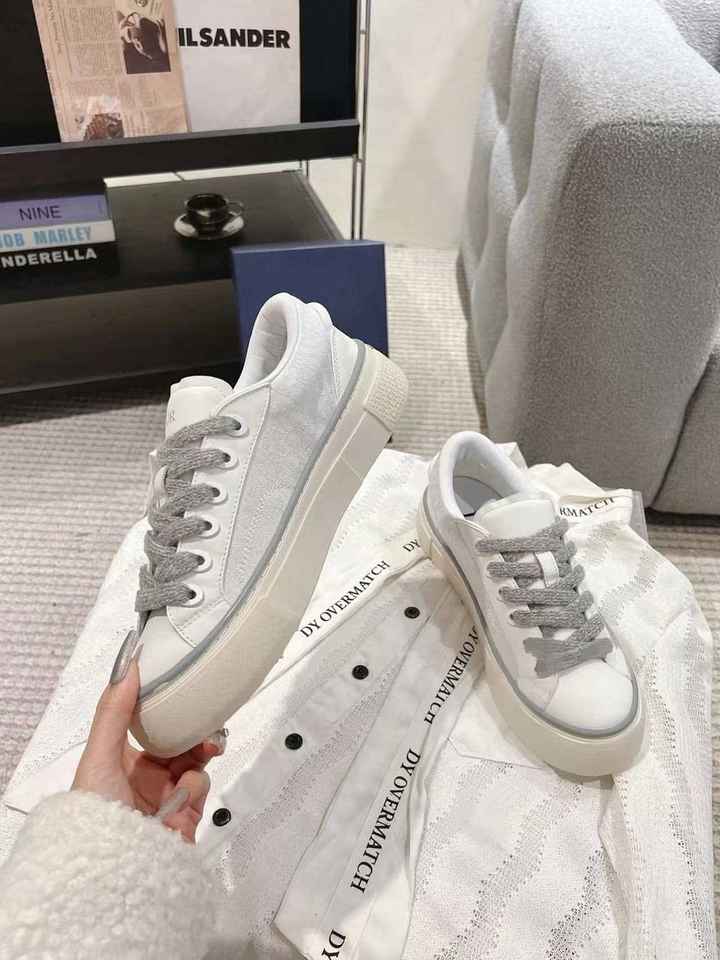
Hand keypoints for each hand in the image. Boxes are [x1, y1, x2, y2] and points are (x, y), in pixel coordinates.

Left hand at [72, 643, 224, 842]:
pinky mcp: (187, 813)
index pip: (149, 724)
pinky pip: (201, 786)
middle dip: (195, 727)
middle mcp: (146, 776)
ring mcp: (168, 794)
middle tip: (208, 714)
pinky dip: (195, 784)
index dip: (166, 707)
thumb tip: (129, 666)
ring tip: (207, 747)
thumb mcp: (100, 754)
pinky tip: (183, 791)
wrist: (115, 867)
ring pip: (195, 759)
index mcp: (122, 760)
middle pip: (179, 740)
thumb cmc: (97, 808)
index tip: (181, 686)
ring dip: (201, 751)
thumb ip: (115, 710)